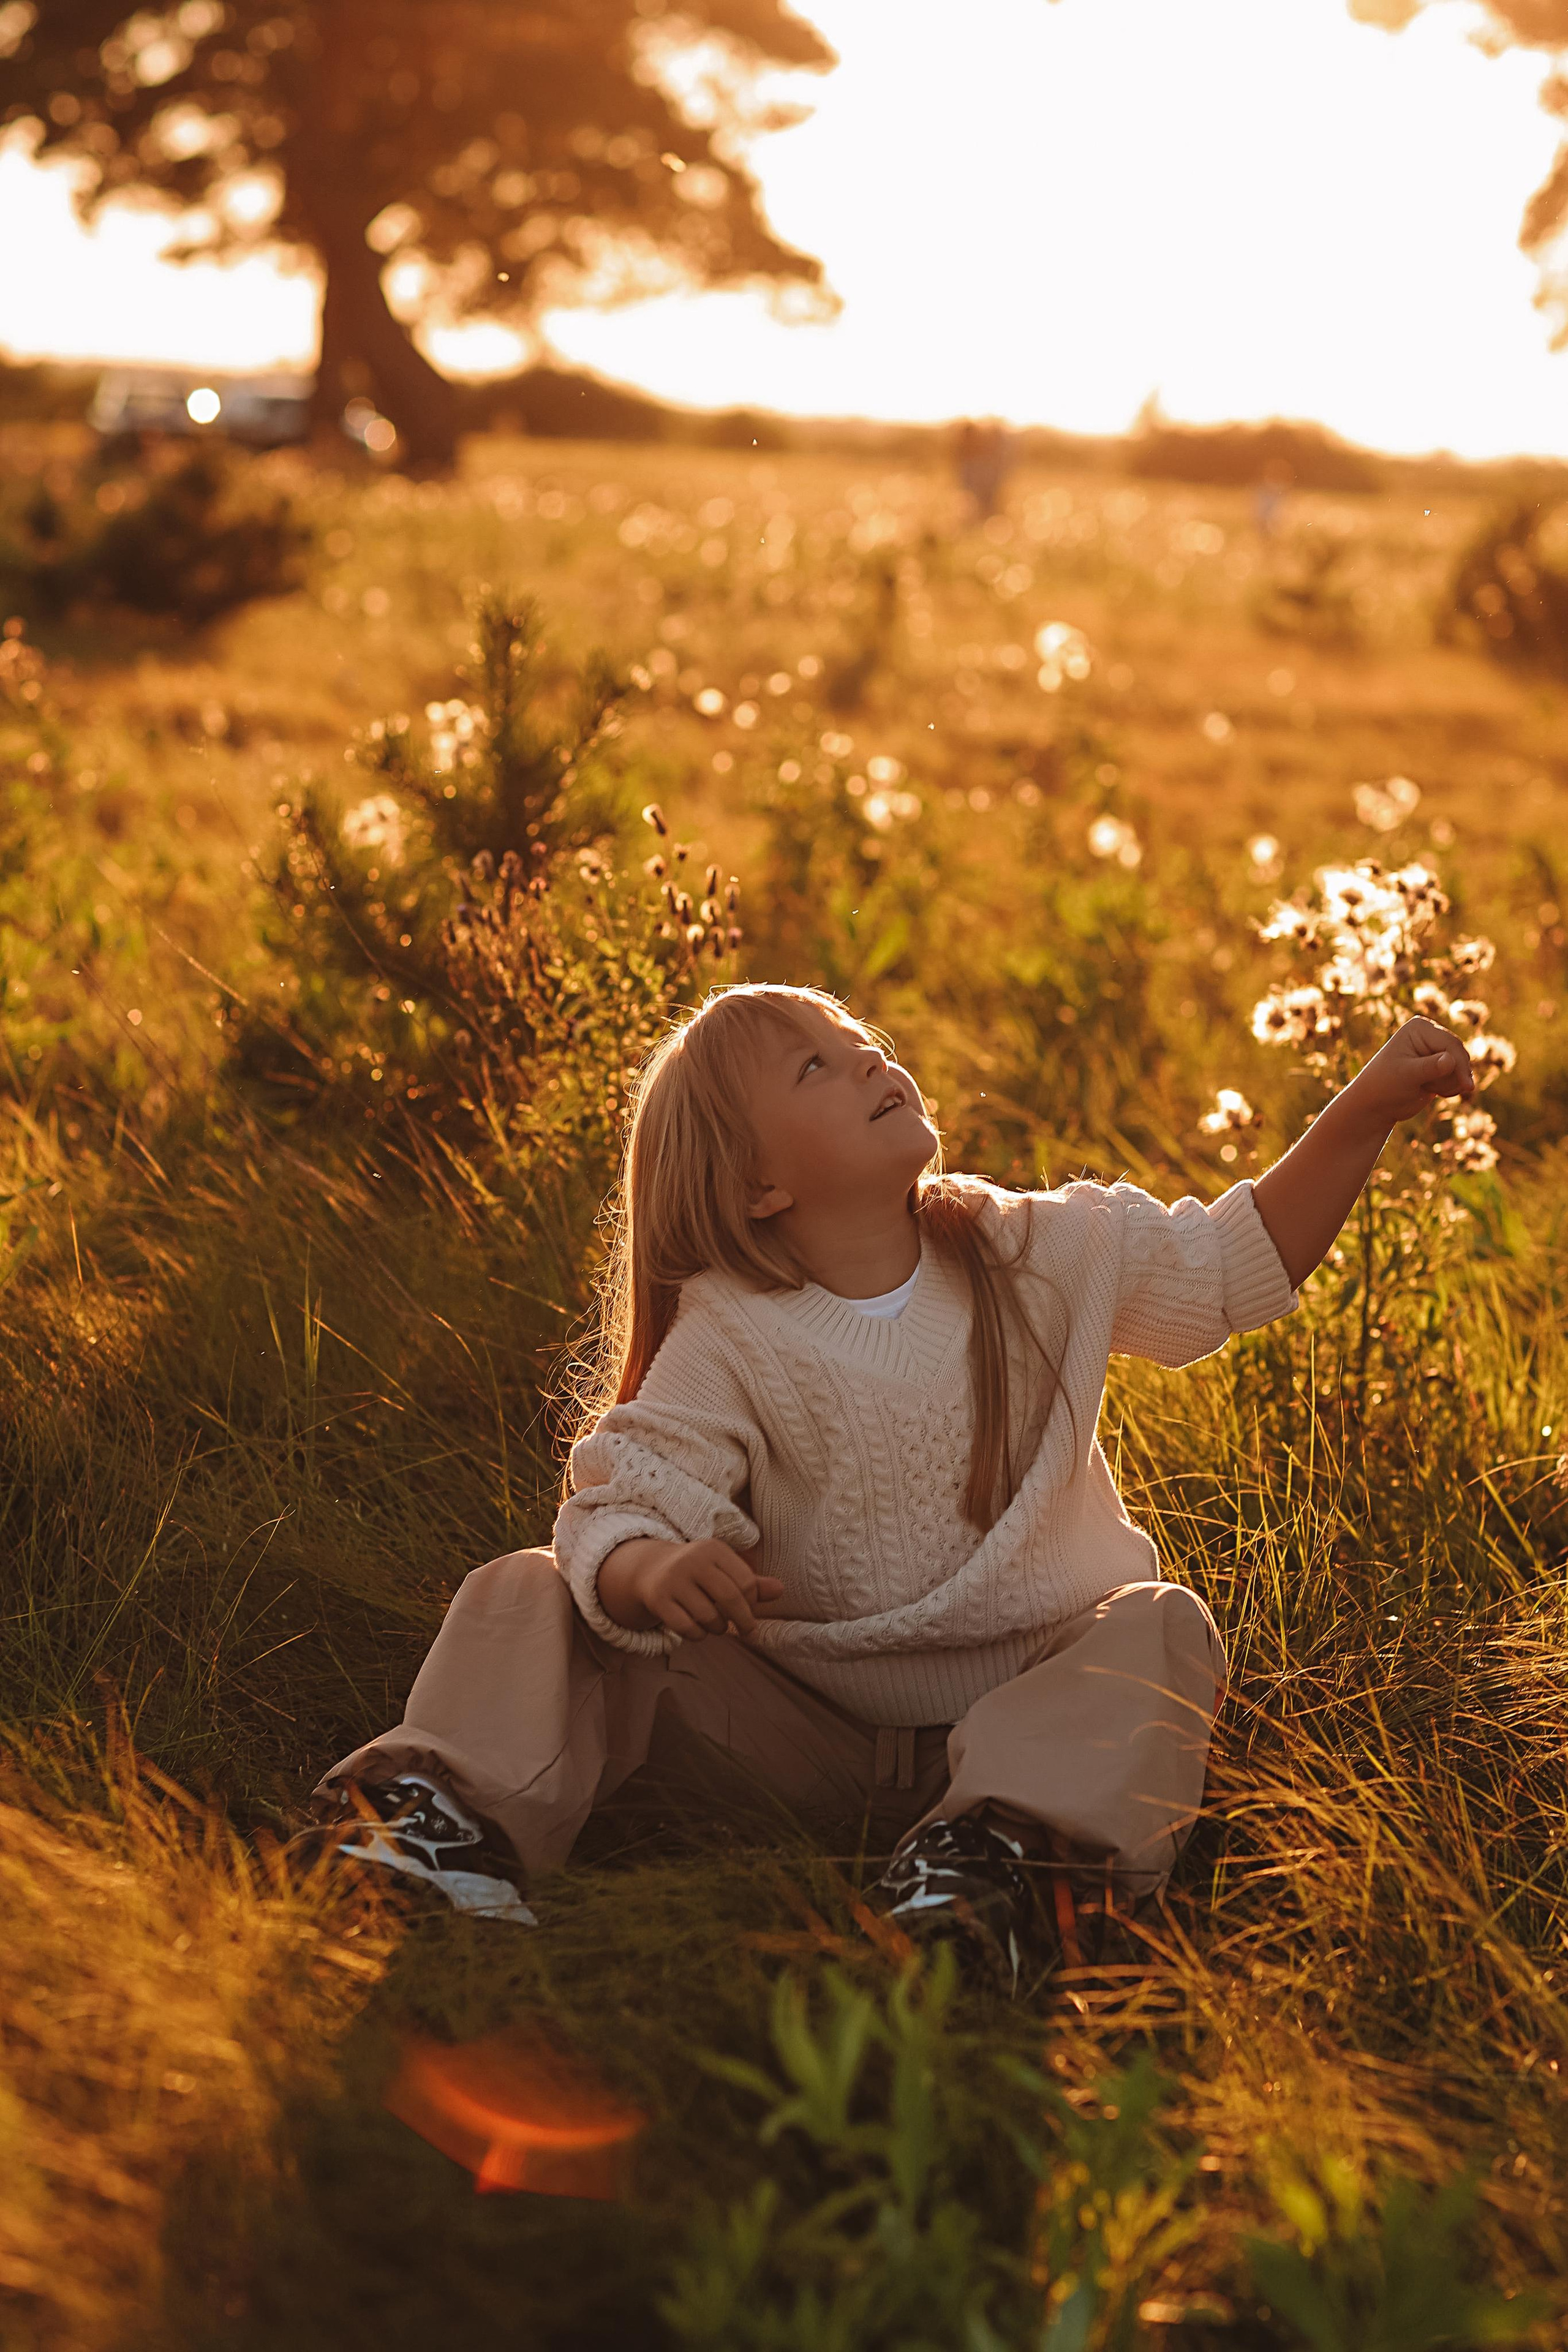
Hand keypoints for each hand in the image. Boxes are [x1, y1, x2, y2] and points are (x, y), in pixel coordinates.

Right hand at [596, 1536, 784, 1640]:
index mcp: (713, 1549)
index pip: (746, 1582)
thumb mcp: (723, 1571)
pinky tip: (699, 1630)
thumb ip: (752, 1582)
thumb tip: (781, 1590)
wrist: (650, 1571)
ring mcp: (673, 1580)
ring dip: (720, 1628)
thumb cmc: (698, 1574)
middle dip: (744, 1621)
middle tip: (749, 1632)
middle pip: (731, 1598)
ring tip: (717, 1624)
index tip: (752, 1612)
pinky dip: (699, 1635)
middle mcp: (692, 1560)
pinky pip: (688, 1629)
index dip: (753, 1603)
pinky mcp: (658, 1599)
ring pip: (709, 1617)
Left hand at [1349, 1016, 1475, 1126]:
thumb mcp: (1406, 1076)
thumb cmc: (1385, 1086)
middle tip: (1429, 1088)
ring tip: (1425, 1087)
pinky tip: (1432, 1090)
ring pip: (1461, 1068)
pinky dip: (1451, 1087)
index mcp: (1420, 1027)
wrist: (1376, 1103)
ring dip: (1449, 1083)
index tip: (1467, 1086)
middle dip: (1450, 1076)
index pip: (1451, 1044)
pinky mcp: (1441, 1066)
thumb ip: (1429, 1068)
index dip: (1460, 1065)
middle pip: (1460, 1055)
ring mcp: (1436, 1050)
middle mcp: (1431, 1034)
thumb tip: (1450, 1060)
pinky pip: (1459, 1077)